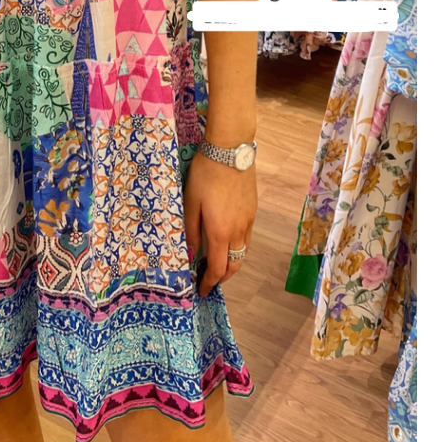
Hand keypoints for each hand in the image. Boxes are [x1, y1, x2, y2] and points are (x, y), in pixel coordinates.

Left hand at [184, 152, 257, 296]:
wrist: (230, 151)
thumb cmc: (205, 175)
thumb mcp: (190, 202)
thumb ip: (191, 231)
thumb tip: (190, 254)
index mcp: (220, 233)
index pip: (217, 269)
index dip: (209, 282)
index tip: (201, 290)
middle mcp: (238, 232)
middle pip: (234, 266)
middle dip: (221, 277)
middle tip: (208, 278)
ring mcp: (248, 222)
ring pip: (242, 253)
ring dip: (231, 263)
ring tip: (216, 260)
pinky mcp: (253, 211)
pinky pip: (247, 238)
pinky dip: (237, 248)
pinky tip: (227, 239)